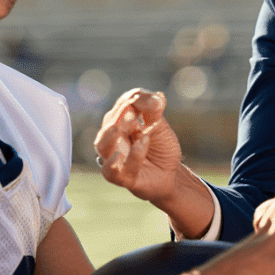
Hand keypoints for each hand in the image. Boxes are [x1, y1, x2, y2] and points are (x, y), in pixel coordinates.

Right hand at [94, 89, 183, 204]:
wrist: (171, 174)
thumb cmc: (161, 148)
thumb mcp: (160, 127)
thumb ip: (155, 112)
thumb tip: (158, 96)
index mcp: (121, 121)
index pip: (123, 104)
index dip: (136, 100)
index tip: (157, 102)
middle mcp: (112, 138)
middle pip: (110, 122)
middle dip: (121, 116)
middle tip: (134, 113)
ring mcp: (114, 158)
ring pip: (103, 146)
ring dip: (112, 136)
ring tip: (122, 129)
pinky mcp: (122, 178)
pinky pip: (115, 171)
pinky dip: (128, 158)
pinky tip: (140, 146)